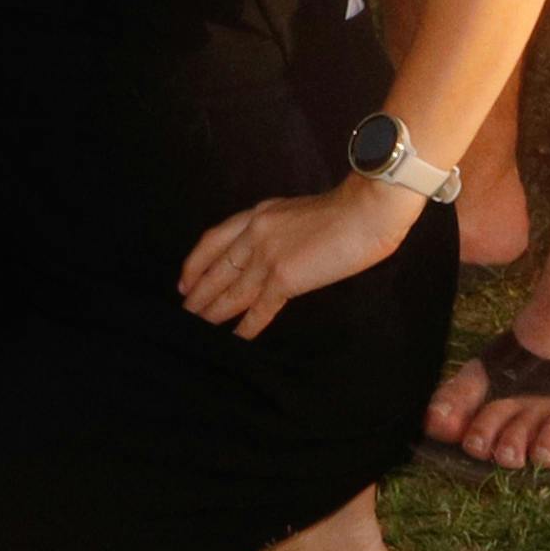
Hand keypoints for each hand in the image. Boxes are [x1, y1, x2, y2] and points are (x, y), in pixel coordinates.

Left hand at [177, 173, 426, 339]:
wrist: (366, 211)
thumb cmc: (346, 211)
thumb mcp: (297, 214)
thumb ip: (279, 232)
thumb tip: (274, 256)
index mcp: (258, 214)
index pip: (213, 240)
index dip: (194, 263)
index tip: (183, 281)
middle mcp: (255, 233)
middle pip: (216, 269)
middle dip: (197, 293)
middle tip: (183, 313)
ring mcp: (267, 255)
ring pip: (231, 291)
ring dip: (212, 312)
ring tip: (197, 328)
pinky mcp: (284, 277)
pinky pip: (259, 308)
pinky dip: (245, 327)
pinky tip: (234, 339)